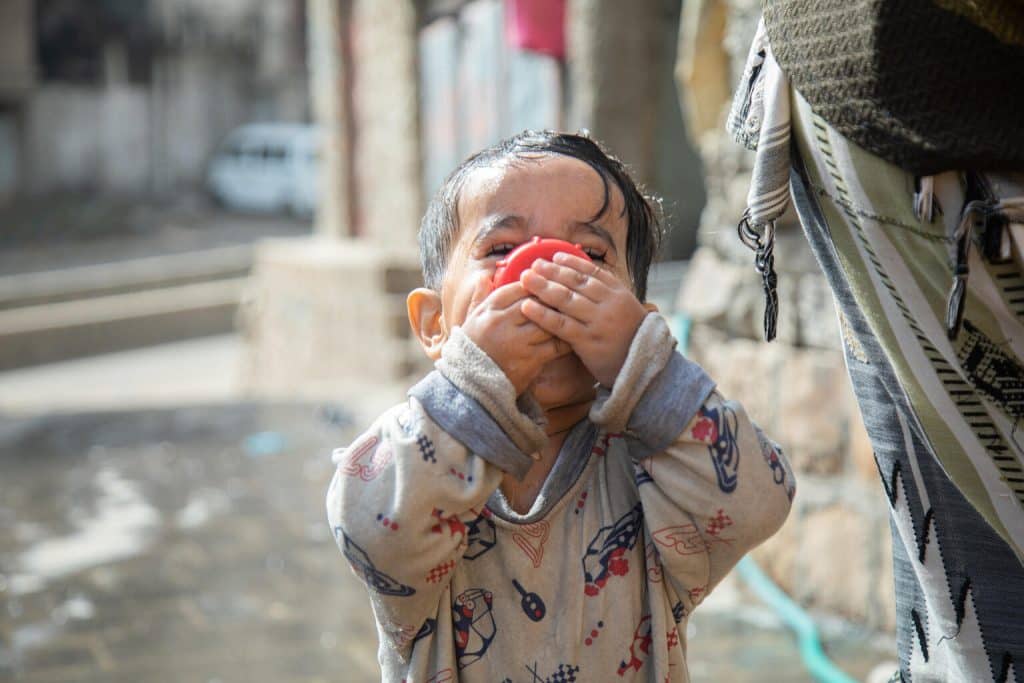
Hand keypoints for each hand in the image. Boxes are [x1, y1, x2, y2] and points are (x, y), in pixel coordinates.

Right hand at [460, 273, 571, 395]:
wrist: (471, 386)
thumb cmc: (472, 350)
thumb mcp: (470, 320)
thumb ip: (480, 297)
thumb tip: (486, 276)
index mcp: (488, 309)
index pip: (519, 288)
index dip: (536, 285)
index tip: (547, 285)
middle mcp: (502, 322)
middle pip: (537, 302)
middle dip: (553, 300)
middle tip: (568, 298)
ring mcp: (517, 341)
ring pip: (548, 321)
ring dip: (562, 319)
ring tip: (574, 315)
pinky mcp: (529, 360)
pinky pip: (555, 345)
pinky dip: (565, 341)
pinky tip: (573, 337)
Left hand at [519, 253, 647, 386]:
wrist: (643, 367)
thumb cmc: (630, 338)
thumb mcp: (625, 309)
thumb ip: (606, 295)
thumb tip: (582, 278)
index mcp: (619, 293)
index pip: (593, 272)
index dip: (572, 262)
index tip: (554, 256)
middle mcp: (609, 304)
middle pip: (576, 282)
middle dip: (552, 271)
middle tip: (533, 264)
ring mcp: (598, 322)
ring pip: (566, 299)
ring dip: (543, 286)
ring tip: (525, 279)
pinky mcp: (587, 341)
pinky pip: (560, 324)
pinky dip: (542, 314)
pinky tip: (527, 307)